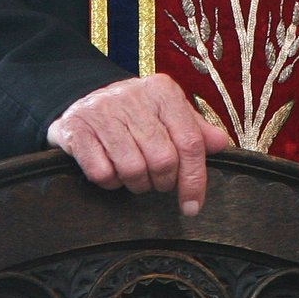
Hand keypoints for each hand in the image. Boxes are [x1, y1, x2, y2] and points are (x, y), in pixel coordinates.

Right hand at [48, 74, 232, 215]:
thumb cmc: (133, 116)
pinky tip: (110, 169)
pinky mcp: (77, 128)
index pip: (190, 141)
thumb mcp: (167, 115)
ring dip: (135, 183)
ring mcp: (102, 111)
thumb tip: (221, 144)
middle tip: (156, 181)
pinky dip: (109, 182)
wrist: (83, 103)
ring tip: (133, 174)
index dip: (195, 180)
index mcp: (162, 91)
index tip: (192, 206)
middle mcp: (132, 96)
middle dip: (161, 182)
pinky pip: (102, 173)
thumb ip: (194, 130)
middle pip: (163, 160)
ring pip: (132, 169)